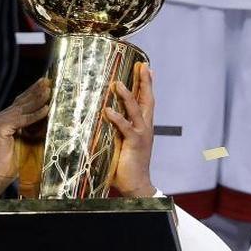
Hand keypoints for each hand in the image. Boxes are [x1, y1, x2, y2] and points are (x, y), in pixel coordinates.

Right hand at [0, 79, 51, 187]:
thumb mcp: (28, 142)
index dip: (32, 94)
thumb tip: (50, 117)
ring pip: (21, 109)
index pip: (19, 104)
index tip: (45, 84)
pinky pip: (20, 120)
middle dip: (35, 91)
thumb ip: (35, 129)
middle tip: (48, 81)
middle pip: (20, 102)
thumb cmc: (12, 164)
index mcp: (3, 121)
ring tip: (50, 90)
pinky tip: (46, 109)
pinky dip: (34, 115)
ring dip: (37, 99)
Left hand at [103, 62, 155, 196]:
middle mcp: (145, 128)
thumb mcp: (122, 143)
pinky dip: (117, 118)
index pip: (146, 101)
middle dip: (145, 82)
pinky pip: (125, 128)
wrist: (136, 184)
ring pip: (137, 110)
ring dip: (127, 96)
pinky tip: (108, 110)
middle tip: (142, 65)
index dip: (146, 84)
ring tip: (118, 83)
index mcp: (143, 127)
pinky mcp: (134, 144)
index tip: (145, 68)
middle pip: (147, 100)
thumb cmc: (127, 165)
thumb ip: (116, 130)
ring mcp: (141, 135)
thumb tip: (103, 117)